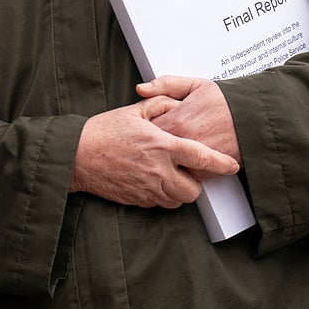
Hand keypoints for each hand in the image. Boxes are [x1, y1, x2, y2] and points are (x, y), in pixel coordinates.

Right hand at [70, 97, 239, 207]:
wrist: (76, 156)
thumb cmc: (103, 132)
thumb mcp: (134, 111)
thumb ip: (160, 104)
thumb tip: (175, 104)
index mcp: (162, 146)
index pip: (201, 158)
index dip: (221, 164)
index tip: (232, 165)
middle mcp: (158, 171)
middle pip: (194, 190)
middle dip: (196, 182)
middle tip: (188, 170)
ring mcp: (148, 189)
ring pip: (178, 200)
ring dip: (180, 190)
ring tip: (170, 175)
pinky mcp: (138, 200)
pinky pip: (160, 204)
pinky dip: (163, 196)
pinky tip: (154, 181)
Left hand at [136, 76, 242, 166]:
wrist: (255, 118)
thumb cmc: (226, 102)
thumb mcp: (195, 85)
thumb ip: (165, 84)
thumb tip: (142, 89)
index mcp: (176, 122)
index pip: (144, 132)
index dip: (142, 129)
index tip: (144, 127)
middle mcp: (183, 144)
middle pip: (154, 152)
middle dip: (152, 147)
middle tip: (153, 140)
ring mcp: (195, 160)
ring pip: (169, 167)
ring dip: (167, 160)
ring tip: (171, 149)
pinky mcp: (206, 172)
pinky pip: (187, 175)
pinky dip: (184, 168)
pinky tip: (186, 157)